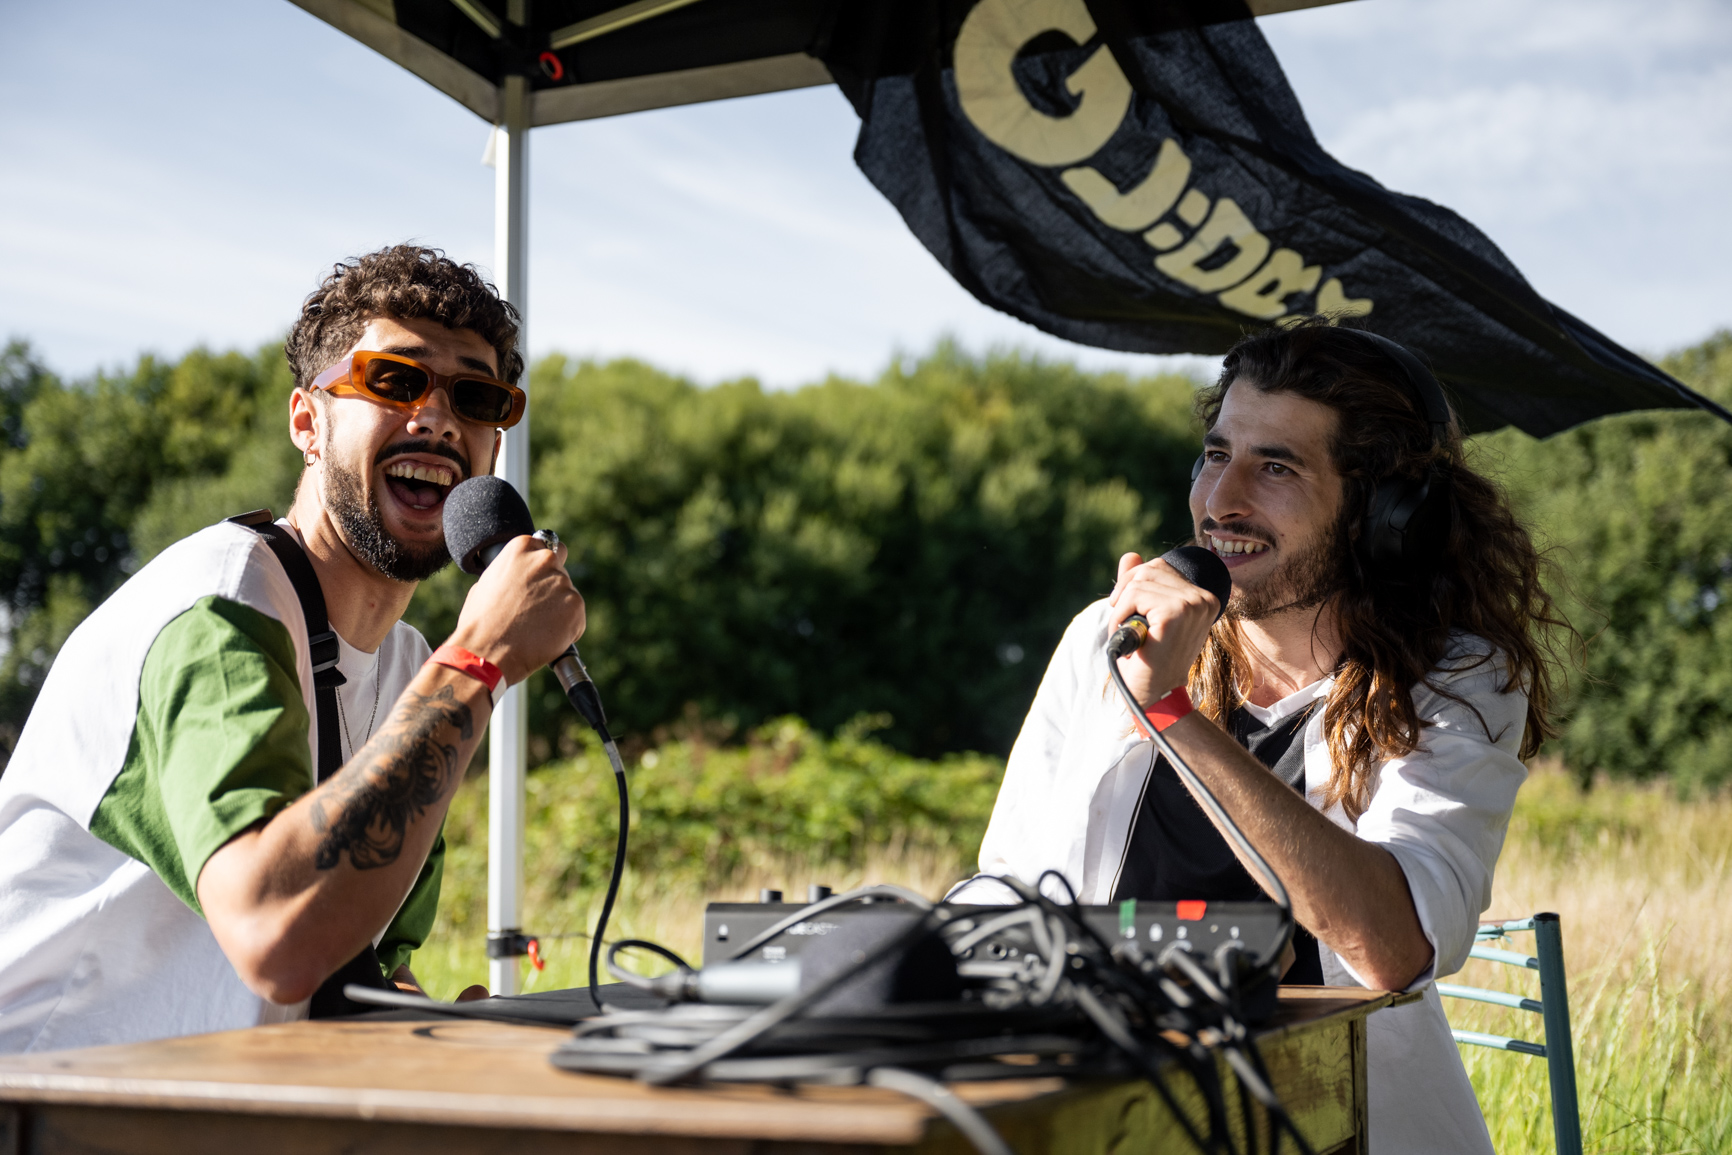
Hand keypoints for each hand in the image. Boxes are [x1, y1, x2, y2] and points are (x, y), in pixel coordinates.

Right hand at [448, 535, 586, 685]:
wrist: (486, 651)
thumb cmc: (480, 621)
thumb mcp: (487, 582)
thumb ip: (512, 571)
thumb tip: (521, 575)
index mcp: (522, 547)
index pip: (547, 547)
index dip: (541, 568)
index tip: (535, 582)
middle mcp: (545, 559)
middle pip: (561, 569)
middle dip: (552, 586)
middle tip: (536, 608)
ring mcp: (563, 583)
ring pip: (568, 595)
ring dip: (558, 609)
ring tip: (534, 627)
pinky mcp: (576, 606)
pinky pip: (576, 617)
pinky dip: (566, 628)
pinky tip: (544, 637)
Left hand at [1108, 551, 1218, 704]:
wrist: (1154, 695)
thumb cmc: (1149, 659)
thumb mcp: (1143, 616)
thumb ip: (1139, 585)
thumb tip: (1130, 555)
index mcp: (1202, 598)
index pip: (1161, 566)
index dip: (1134, 582)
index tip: (1125, 607)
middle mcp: (1203, 598)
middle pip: (1149, 569)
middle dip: (1125, 593)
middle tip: (1124, 622)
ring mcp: (1192, 604)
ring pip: (1139, 582)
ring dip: (1122, 608)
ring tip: (1129, 633)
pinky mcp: (1176, 613)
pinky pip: (1134, 596)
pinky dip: (1121, 615)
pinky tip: (1129, 635)